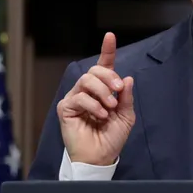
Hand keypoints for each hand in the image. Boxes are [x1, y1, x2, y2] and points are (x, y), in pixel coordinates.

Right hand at [57, 32, 134, 165]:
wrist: (100, 156)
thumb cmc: (111, 137)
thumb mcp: (126, 116)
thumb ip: (126, 97)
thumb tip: (126, 78)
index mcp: (104, 90)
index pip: (104, 66)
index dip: (107, 50)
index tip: (110, 36)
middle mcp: (88, 91)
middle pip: (95, 70)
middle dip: (109, 77)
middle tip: (117, 90)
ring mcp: (76, 98)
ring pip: (86, 80)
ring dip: (102, 91)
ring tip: (110, 107)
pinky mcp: (66, 108)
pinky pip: (79, 97)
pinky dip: (93, 105)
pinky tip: (100, 115)